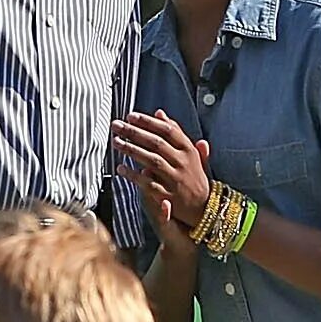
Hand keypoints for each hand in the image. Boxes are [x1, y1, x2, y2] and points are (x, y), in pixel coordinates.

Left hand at [110, 112, 214, 237]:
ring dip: (132, 151)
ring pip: (152, 161)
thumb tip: (159, 113)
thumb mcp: (190, 152)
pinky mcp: (168, 195)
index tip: (131, 116)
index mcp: (189, 150)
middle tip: (117, 126)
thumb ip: (175, 132)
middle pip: (156, 143)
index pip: (167, 130)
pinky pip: (148, 184)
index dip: (148, 122)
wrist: (203, 208)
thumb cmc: (193, 177)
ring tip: (116, 142)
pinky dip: (134, 175)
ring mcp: (176, 179)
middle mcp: (183, 163)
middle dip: (134, 133)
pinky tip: (121, 168)